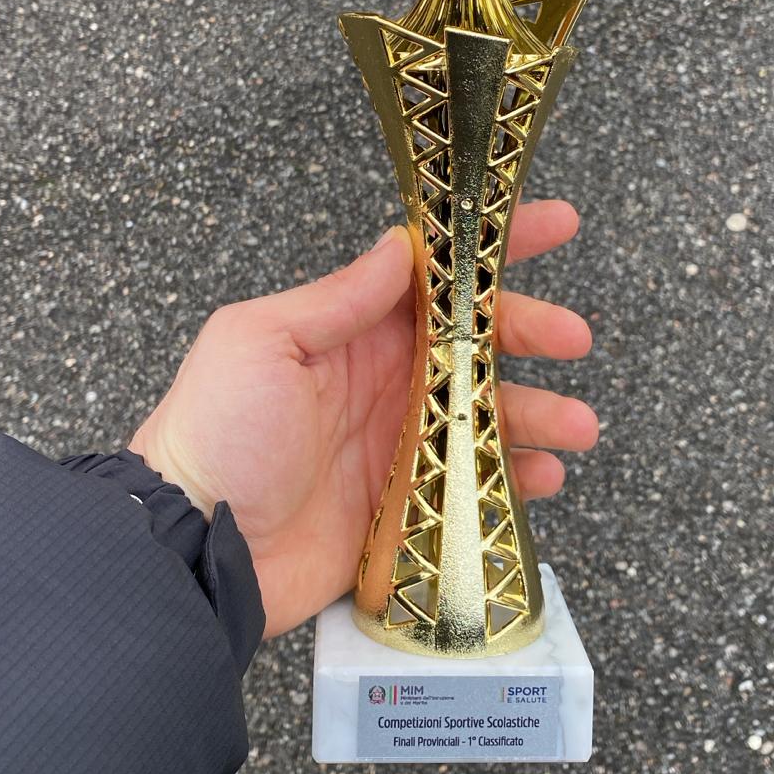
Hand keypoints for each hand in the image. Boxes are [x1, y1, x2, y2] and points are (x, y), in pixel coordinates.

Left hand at [132, 199, 597, 636]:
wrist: (194, 547)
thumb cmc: (215, 431)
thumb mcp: (262, 341)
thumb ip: (338, 298)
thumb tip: (399, 246)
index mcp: (350, 334)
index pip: (434, 278)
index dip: (493, 249)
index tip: (553, 226)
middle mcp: (381, 382)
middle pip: (477, 346)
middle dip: (532, 334)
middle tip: (575, 339)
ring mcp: (397, 447)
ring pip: (487, 416)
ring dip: (538, 413)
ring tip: (578, 426)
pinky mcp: (405, 508)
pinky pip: (476, 484)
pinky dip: (517, 479)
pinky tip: (545, 477)